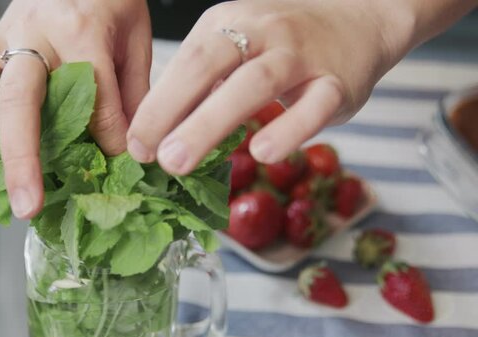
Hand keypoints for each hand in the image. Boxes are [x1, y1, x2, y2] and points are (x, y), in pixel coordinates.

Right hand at [0, 0, 150, 217]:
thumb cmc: (112, 3)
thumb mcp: (136, 41)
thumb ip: (132, 93)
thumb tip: (128, 149)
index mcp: (82, 31)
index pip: (95, 99)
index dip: (110, 138)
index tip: (118, 164)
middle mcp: (35, 32)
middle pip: (19, 97)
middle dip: (20, 157)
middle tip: (24, 205)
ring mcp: (2, 33)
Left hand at [126, 0, 413, 174]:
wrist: (358, 19)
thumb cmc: (283, 44)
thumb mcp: (236, 49)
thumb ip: (201, 85)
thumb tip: (155, 131)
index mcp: (228, 23)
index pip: (184, 63)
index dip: (155, 105)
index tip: (134, 145)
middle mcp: (262, 32)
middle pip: (209, 67)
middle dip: (171, 112)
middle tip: (147, 156)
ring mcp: (301, 55)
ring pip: (254, 84)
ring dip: (211, 124)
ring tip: (179, 162)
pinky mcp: (337, 82)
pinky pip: (313, 107)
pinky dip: (288, 129)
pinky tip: (262, 153)